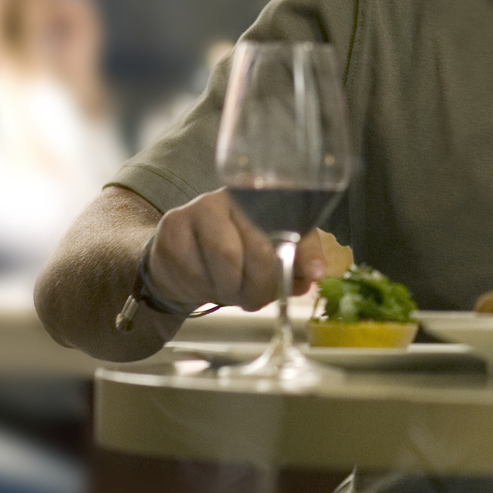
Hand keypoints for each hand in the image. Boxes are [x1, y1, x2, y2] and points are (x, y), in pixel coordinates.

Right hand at [147, 189, 327, 311]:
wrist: (181, 258)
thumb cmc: (235, 254)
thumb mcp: (272, 255)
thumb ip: (298, 261)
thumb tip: (318, 273)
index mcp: (266, 195)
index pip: (294, 217)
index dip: (307, 250)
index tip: (315, 274)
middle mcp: (235, 193)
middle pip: (259, 246)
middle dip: (262, 284)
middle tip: (257, 299)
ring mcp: (201, 206)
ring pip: (227, 259)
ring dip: (232, 290)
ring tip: (231, 291)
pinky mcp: (174, 226)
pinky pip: (196, 269)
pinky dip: (204, 289)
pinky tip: (206, 283)